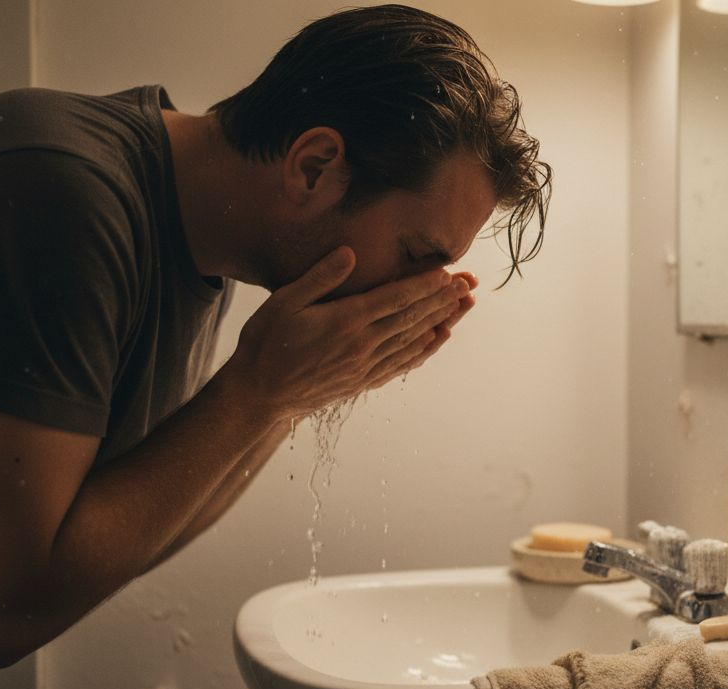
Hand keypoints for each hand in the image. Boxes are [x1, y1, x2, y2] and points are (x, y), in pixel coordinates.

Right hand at [221, 247, 472, 418]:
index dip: (424, 285)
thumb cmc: (266, 343)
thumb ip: (319, 277)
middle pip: (412, 318)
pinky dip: (424, 350)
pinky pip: (402, 364)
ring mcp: (365, 366)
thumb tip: (350, 253)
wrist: (259, 395)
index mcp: (345, 321)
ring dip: (441, 321)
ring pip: (413, 340)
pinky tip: (438, 340)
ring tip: (463, 306)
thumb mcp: (284, 302)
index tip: (447, 272)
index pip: (395, 298)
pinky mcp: (362, 382)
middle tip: (468, 283)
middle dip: (442, 299)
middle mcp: (362, 345)